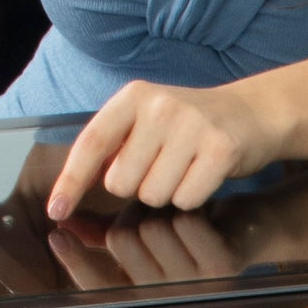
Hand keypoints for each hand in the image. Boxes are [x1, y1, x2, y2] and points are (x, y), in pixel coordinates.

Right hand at [43, 206, 244, 295]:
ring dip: (162, 207)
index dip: (75, 261)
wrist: (253, 231)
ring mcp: (196, 289)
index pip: (96, 287)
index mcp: (146, 302)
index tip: (58, 235)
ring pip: (151, 227)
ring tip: (178, 213)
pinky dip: (189, 207)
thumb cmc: (192, 234)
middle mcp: (168, 304)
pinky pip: (183, 221)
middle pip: (121, 241)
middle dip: (132, 213)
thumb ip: (101, 235)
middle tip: (152, 210)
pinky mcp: (221, 269)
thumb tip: (61, 225)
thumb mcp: (145, 236)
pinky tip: (202, 215)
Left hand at [46, 81, 271, 218]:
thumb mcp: (145, 124)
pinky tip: (203, 174)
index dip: (71, 181)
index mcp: (134, 97)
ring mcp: (193, 126)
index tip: (56, 210)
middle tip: (160, 166)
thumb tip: (67, 200)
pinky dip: (192, 197)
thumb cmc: (186, 127)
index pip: (92, 144)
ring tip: (184, 168)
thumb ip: (110, 152)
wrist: (251, 113)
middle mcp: (161, 106)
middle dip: (136, 187)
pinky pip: (186, 199)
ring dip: (166, 193)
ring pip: (153, 195)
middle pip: (122, 182)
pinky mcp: (221, 149)